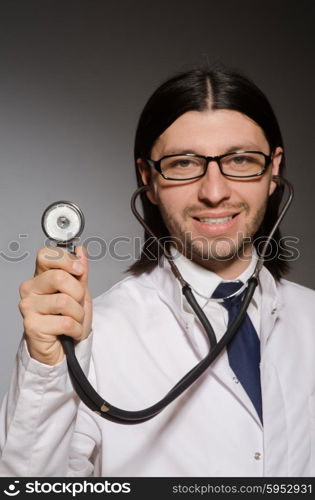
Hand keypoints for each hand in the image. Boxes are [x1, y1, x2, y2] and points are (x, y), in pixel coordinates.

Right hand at [19, 246, 91, 364]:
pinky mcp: (31, 325)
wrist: (64, 348)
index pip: (45, 254)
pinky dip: (76, 329)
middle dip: (78, 293)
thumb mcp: (80, 292)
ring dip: (79, 314)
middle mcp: (30, 289)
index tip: (78, 270)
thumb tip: (79, 251)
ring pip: (65, 301)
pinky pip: (65, 322)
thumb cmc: (68, 319)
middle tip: (78, 304)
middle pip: (59, 277)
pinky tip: (71, 332)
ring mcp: (28, 307)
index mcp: (40, 276)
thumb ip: (80, 272)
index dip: (65, 260)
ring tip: (74, 320)